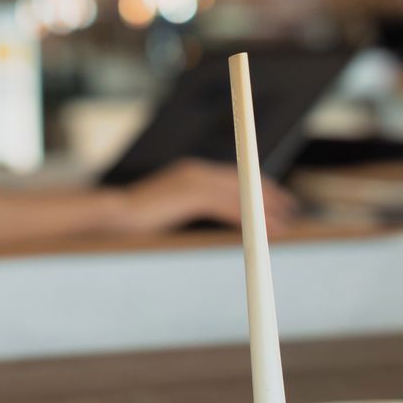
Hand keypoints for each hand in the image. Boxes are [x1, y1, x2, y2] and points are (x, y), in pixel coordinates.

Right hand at [112, 159, 297, 233]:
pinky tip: (263, 231)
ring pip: (240, 195)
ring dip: (264, 211)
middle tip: (290, 209)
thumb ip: (185, 206)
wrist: (112, 214)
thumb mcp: (166, 208)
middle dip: (268, 196)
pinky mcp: (192, 196)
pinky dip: (250, 220)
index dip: (255, 186)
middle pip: (242, 181)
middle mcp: (196, 171)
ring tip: (283, 225)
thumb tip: (199, 215)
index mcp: (190, 171)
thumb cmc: (133, 217)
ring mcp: (194, 181)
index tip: (272, 199)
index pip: (232, 176)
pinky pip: (230, 208)